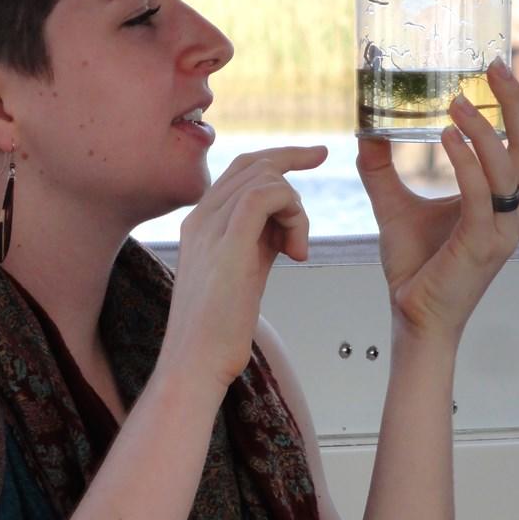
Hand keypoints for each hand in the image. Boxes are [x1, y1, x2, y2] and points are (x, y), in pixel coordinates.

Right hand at [161, 145, 327, 392]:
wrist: (195, 364)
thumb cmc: (218, 330)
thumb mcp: (241, 273)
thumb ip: (258, 242)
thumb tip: (284, 226)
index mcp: (201, 223)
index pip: (240, 169)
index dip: (279, 158)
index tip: (312, 155)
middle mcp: (200, 218)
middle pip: (252, 164)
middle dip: (294, 159)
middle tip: (323, 161)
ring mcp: (210, 229)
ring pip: (263, 179)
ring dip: (296, 208)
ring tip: (297, 250)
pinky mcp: (227, 245)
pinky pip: (264, 197)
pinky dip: (292, 213)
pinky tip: (295, 251)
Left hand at [357, 60, 518, 341]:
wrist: (413, 317)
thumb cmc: (415, 266)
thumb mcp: (394, 204)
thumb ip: (382, 168)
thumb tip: (364, 131)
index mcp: (507, 202)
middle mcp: (515, 214)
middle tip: (493, 67)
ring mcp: (503, 230)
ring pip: (513, 166)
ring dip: (487, 127)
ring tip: (454, 102)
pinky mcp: (482, 244)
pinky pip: (482, 194)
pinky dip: (467, 161)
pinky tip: (445, 136)